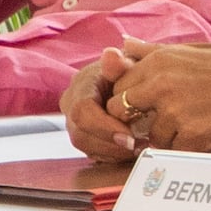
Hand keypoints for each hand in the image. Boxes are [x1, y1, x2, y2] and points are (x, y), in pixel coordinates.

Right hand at [65, 51, 142, 165]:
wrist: (126, 79)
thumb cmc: (128, 71)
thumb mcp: (127, 63)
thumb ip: (120, 63)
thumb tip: (111, 54)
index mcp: (80, 86)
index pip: (83, 111)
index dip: (105, 127)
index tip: (130, 136)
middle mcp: (71, 106)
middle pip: (80, 134)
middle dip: (110, 144)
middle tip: (138, 147)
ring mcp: (75, 123)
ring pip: (86, 147)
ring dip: (113, 152)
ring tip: (139, 148)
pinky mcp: (84, 136)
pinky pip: (93, 153)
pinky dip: (113, 155)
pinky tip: (131, 151)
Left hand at [74, 41, 210, 159]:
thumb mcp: (190, 52)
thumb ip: (152, 52)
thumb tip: (122, 45)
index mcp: (160, 62)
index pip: (117, 86)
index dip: (127, 98)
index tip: (144, 103)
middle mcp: (162, 85)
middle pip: (121, 111)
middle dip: (136, 118)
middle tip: (164, 117)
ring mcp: (177, 113)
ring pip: (152, 135)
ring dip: (170, 134)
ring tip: (200, 120)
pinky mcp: (194, 137)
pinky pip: (175, 150)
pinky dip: (190, 145)